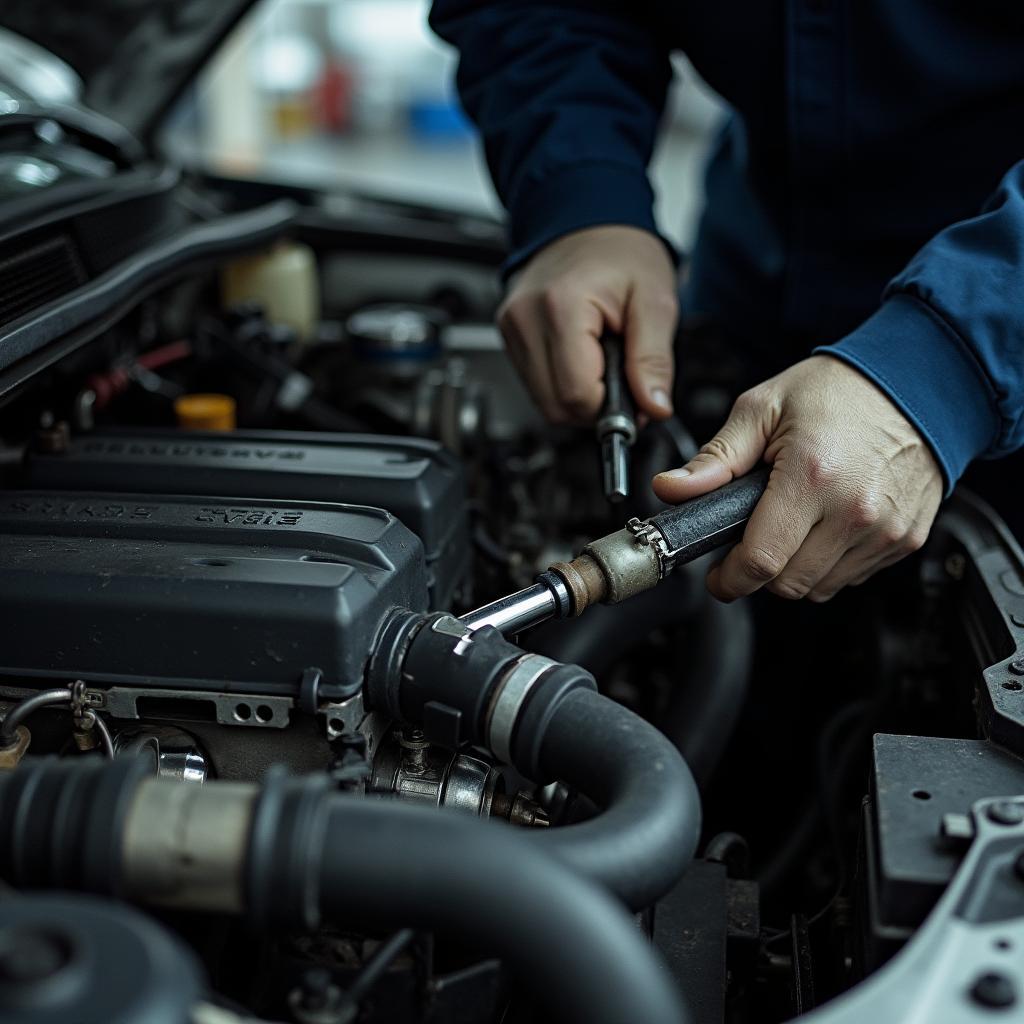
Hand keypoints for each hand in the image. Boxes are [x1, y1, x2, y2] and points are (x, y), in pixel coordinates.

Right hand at [498, 226, 678, 423]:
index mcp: (561, 307)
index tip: (631, 391)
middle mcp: (525, 319)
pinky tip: (581, 357)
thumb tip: (655, 408)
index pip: (577, 395)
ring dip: (577, 396)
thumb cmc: (621, 253)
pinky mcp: (509, 335)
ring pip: (543, 402)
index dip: (610, 405)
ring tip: (601, 361)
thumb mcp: (655, 301)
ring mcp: (512, 328)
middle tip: (619, 376)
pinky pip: (535, 384)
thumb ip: (654, 360)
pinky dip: (562, 383)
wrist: (587, 220)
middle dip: (593, 405)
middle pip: (555, 406)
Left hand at [652, 355, 943, 601]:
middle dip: (759, 571)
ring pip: (820, 588)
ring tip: (791, 524)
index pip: (761, 561)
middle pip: (788, 584)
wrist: (916, 382)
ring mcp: (886, 530)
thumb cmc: (839, 391)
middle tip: (751, 539)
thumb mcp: (763, 410)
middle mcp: (855, 510)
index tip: (718, 576)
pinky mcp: (906, 539)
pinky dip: (830, 563)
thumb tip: (670, 489)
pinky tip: (825, 524)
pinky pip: (853, 576)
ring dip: (794, 569)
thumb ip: (714, 459)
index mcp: (812, 476)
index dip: (729, 579)